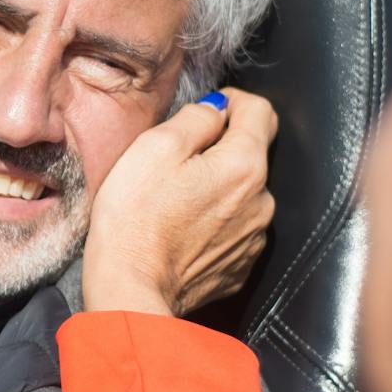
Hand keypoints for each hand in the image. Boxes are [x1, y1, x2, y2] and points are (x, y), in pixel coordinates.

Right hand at [83, 89, 276, 316]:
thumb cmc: (134, 218)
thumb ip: (196, 117)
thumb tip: (216, 110)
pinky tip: (180, 230)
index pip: (261, 111)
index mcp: (245, 166)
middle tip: (175, 163)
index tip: (207, 112)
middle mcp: (261, 202)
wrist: (129, 290)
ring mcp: (253, 238)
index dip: (231, 102)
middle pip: (250, 155)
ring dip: (216, 188)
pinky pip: (233, 229)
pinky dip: (213, 222)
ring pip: (241, 194)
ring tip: (174, 201)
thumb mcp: (155, 146)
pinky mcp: (239, 266)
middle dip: (219, 150)